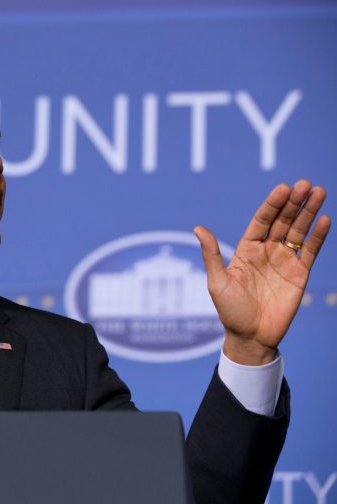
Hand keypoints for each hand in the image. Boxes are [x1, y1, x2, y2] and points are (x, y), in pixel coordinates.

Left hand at [194, 179, 329, 364]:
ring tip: (318, 192)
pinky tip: (325, 219)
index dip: (272, 205)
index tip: (282, 188)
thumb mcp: (217, 281)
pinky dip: (318, 235)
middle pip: (283, 221)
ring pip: (299, 231)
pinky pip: (310, 251)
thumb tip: (198, 228)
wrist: (250, 337)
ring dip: (309, 212)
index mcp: (246, 250)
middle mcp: (266, 251)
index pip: (261, 221)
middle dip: (293, 203)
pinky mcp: (300, 274)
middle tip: (304, 184)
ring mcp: (284, 261)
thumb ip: (212, 255)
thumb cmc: (229, 311)